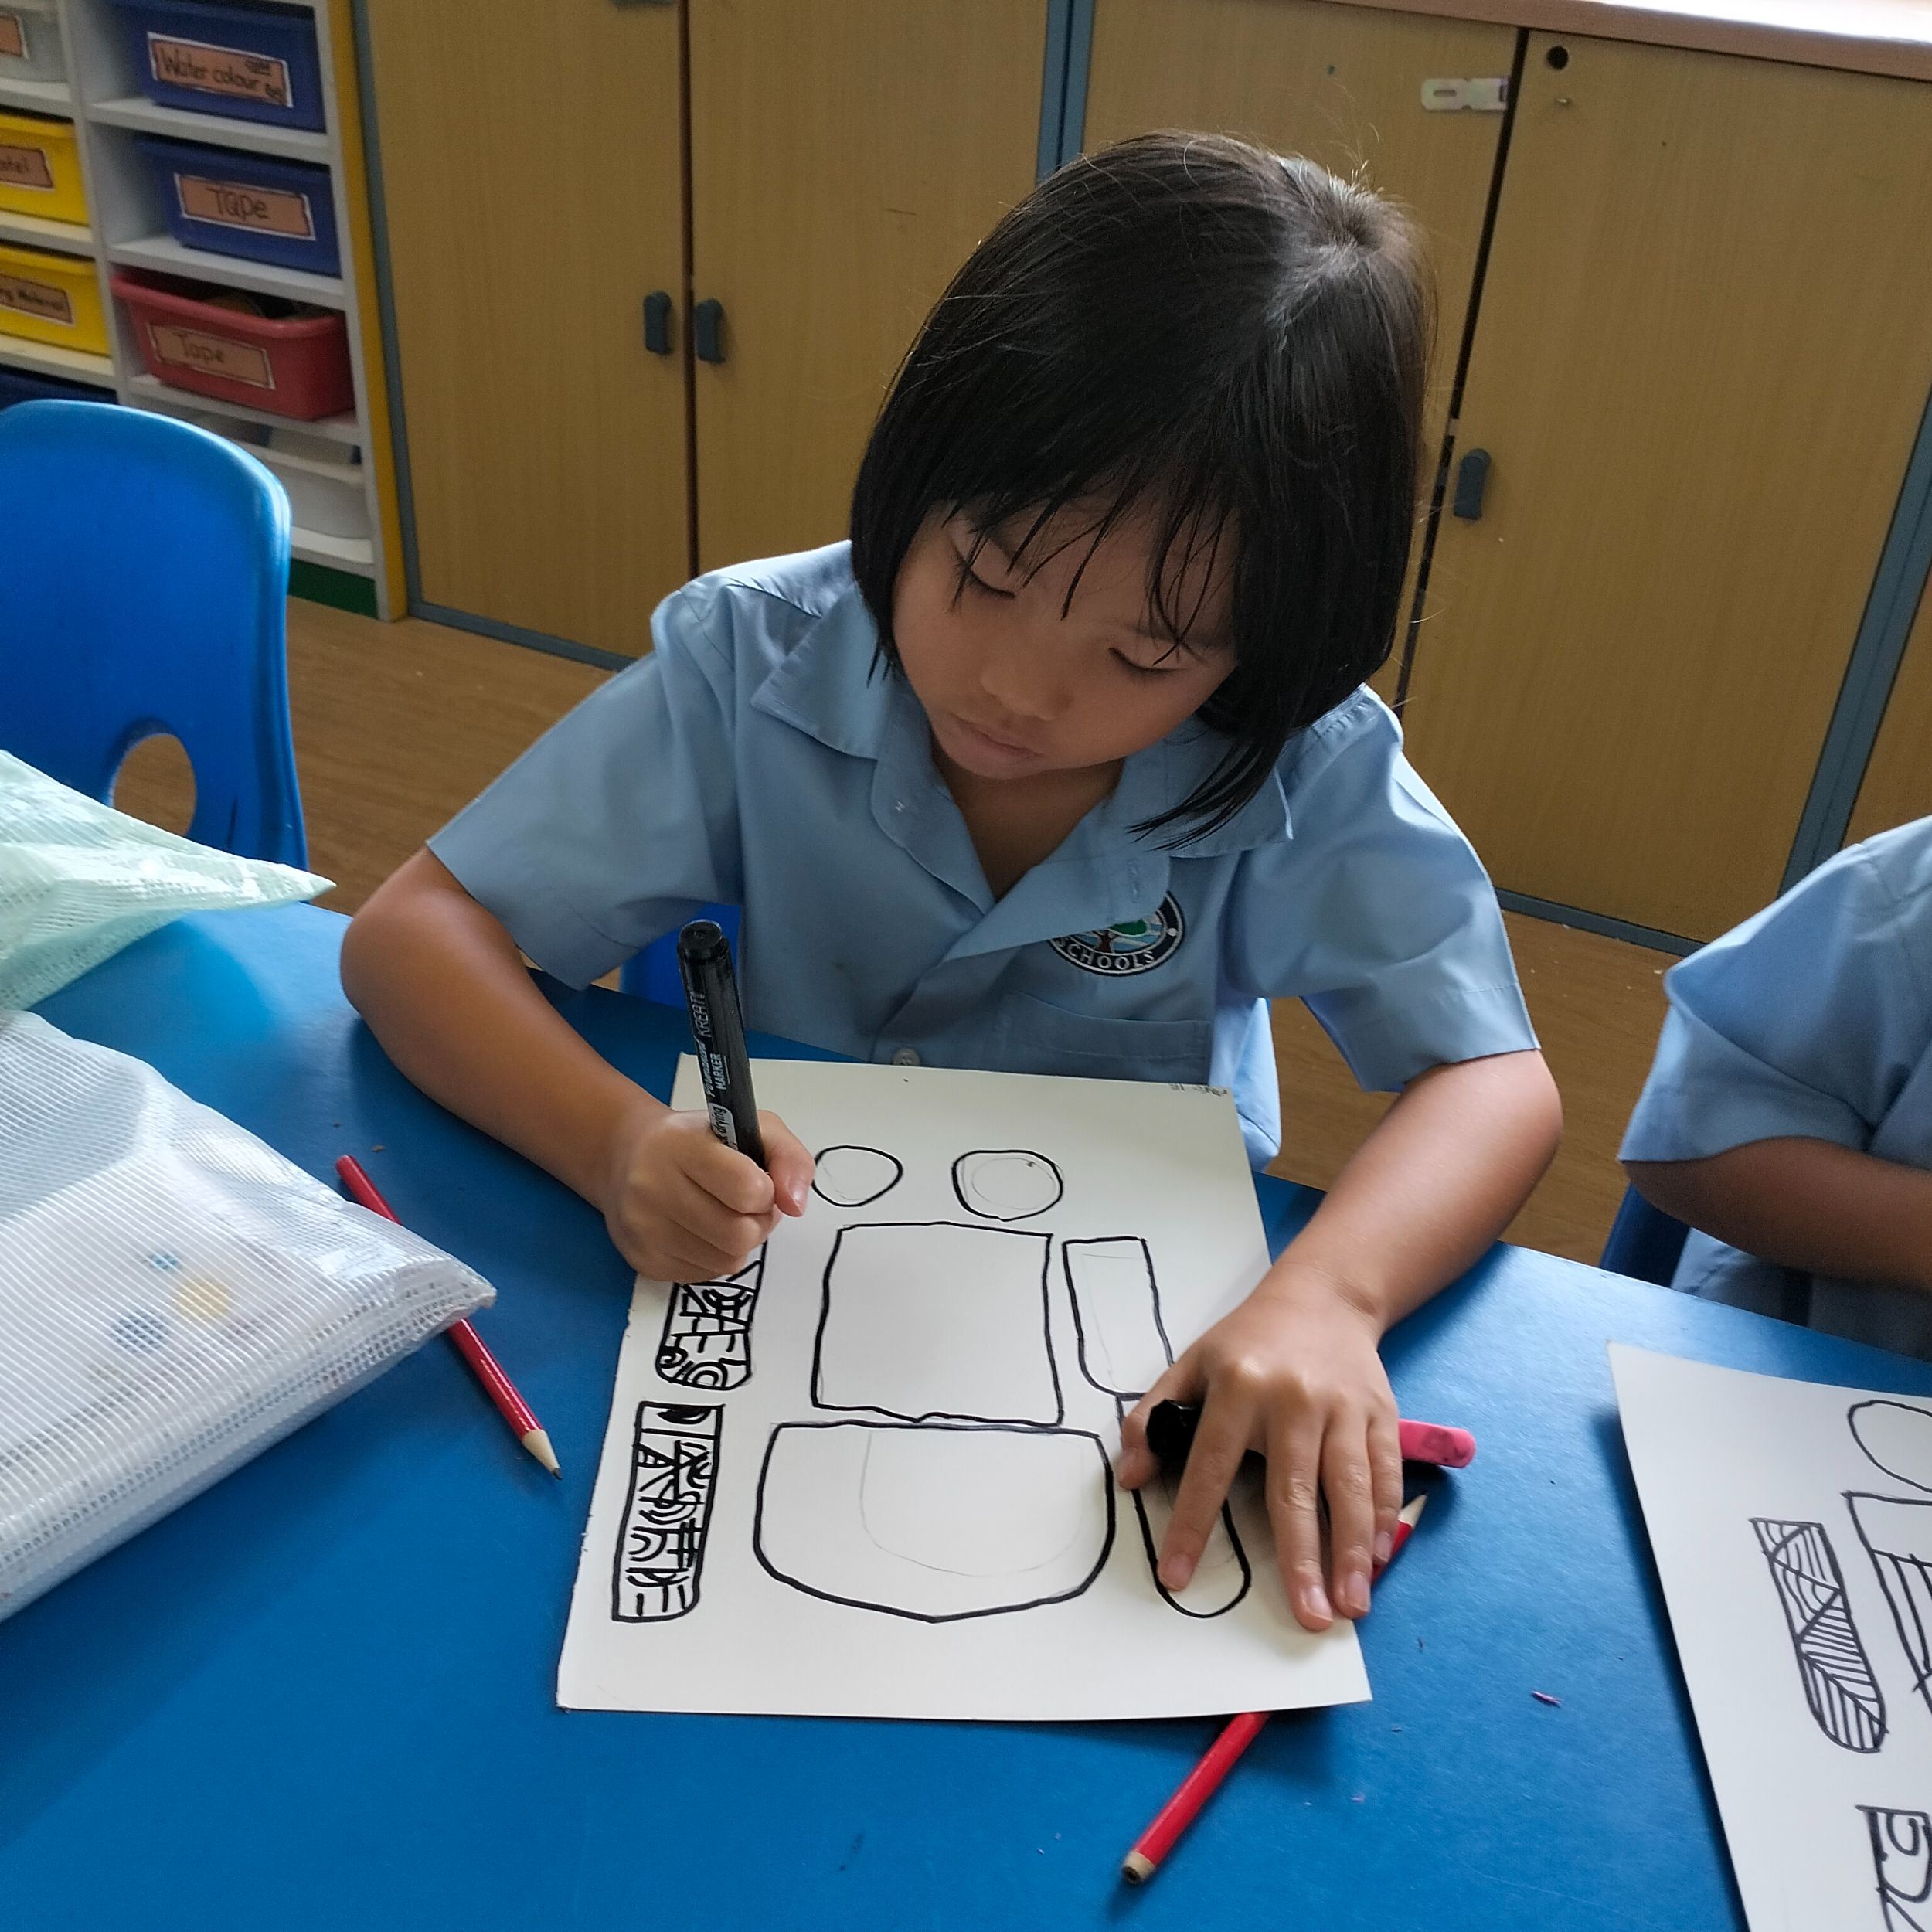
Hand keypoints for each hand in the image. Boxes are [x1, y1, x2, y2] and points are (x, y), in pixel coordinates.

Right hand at [600, 1099, 812, 1279]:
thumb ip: (788, 1157)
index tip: (760, 1182)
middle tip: (749, 1206)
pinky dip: (715, 1257)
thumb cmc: (701, 1141)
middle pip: (739, 1234)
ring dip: (739, 1243)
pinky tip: (702, 1231)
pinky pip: (705, 1275)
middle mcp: (653, 1186)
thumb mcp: (751, 1128)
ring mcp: (644, 1228)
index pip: (746, 1188)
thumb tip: (795, 1205)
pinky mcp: (643, 1260)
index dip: (766, 1191)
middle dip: (758, 1222)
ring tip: (726, 1216)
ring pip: (727, 1261)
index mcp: (681, 1145)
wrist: (628, 1156)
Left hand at [1118, 1270, 1400, 1632]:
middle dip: (1302, 1559)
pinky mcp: (1381, 1411)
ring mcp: (1342, 1407)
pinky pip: (1385, 1473)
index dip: (1190, 1524)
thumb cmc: (1248, 1341)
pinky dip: (1384, 1518)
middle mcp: (1292, 1399)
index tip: (1176, 1577)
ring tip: (1352, 1605)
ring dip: (1352, 1552)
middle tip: (1309, 1618)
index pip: (1209, 1466)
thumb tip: (1128, 1477)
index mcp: (1237, 1387)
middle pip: (1294, 1489)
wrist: (1322, 1297)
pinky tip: (1377, 1559)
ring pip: (1350, 1487)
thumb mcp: (1191, 1364)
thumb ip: (1152, 1416)